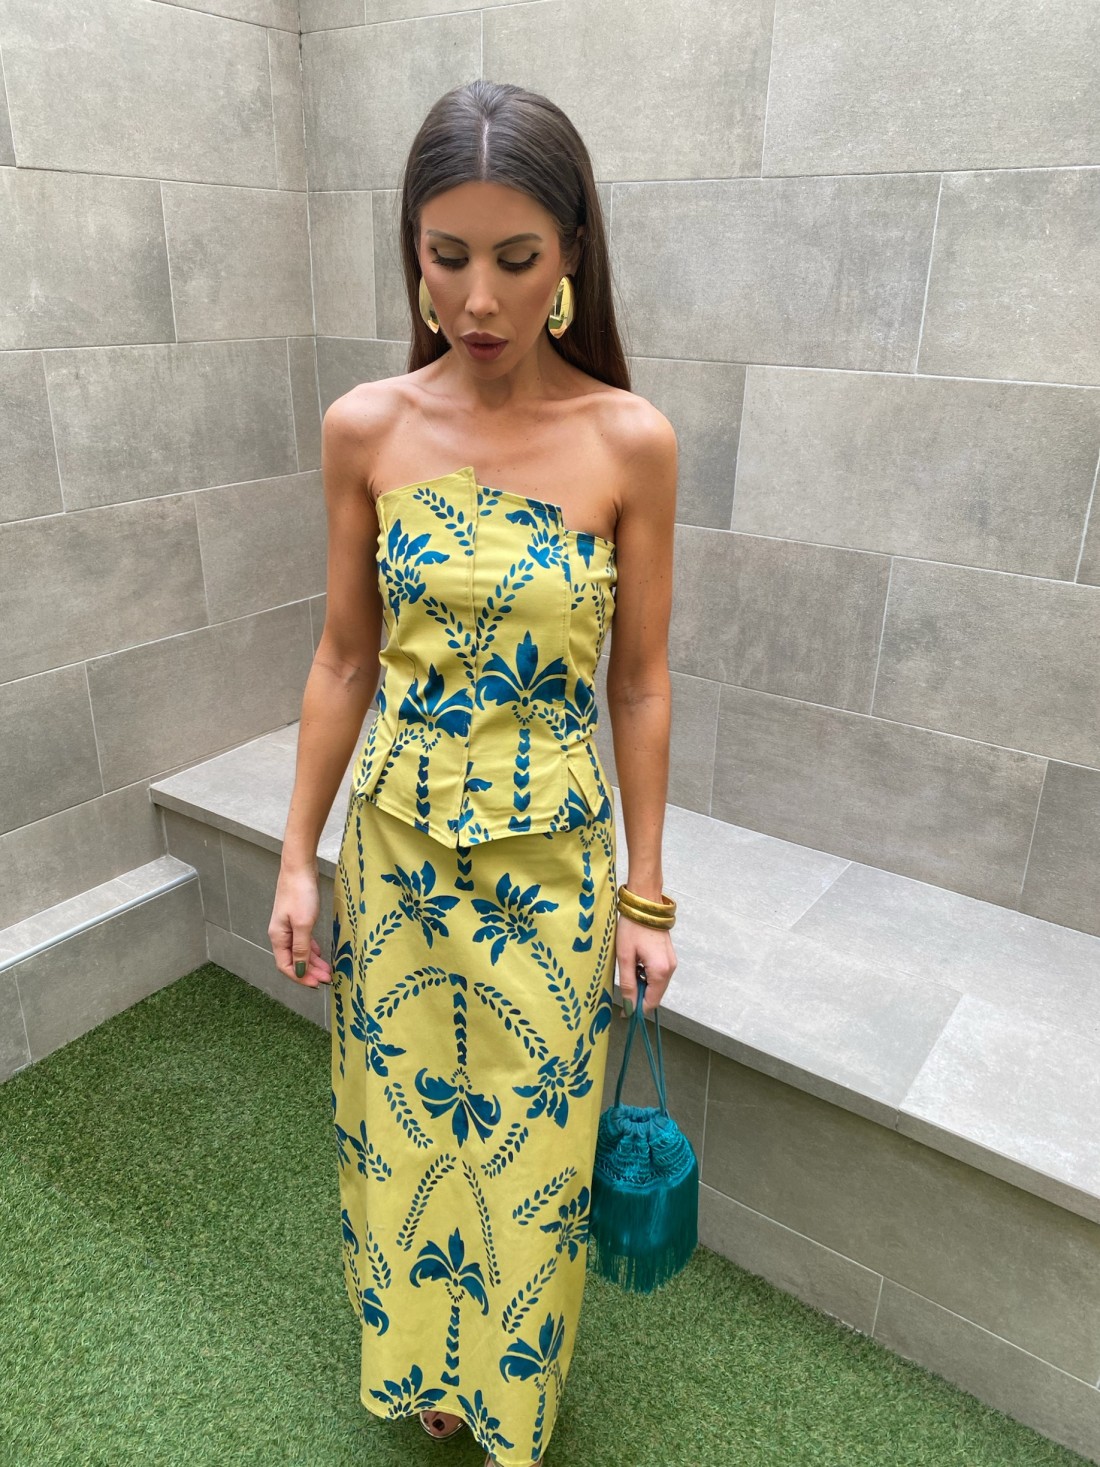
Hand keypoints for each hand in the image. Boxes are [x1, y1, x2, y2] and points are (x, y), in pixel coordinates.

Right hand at [268, 861, 331, 987]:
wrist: (299, 867)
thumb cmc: (300, 893)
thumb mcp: (303, 924)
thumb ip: (301, 948)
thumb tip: (299, 970)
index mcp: (278, 937)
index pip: (286, 966)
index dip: (300, 977)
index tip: (317, 984)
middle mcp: (281, 934)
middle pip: (293, 961)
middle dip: (310, 972)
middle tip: (328, 979)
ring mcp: (289, 926)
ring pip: (300, 951)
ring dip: (312, 962)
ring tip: (327, 970)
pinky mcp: (297, 918)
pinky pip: (303, 941)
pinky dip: (312, 950)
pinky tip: (320, 955)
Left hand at [616, 913, 675, 1018]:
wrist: (645, 903)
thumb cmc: (632, 928)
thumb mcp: (625, 957)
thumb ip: (628, 984)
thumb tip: (630, 1007)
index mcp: (660, 971)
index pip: (651, 1002)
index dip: (637, 1009)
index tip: (623, 1011)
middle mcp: (670, 969)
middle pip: (656, 995)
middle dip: (640, 997)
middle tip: (622, 989)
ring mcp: (672, 962)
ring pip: (657, 985)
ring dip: (643, 986)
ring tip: (628, 971)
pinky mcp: (669, 956)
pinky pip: (659, 975)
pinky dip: (648, 976)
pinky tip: (636, 965)